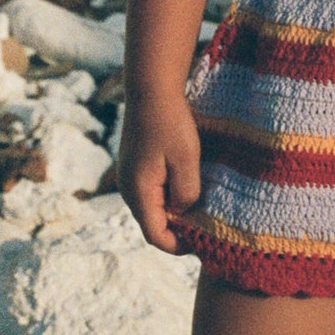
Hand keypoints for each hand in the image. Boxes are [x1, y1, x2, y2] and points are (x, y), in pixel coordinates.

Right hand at [116, 88, 201, 251]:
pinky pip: (152, 191)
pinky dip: (168, 195)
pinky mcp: (135, 165)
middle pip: (153, 223)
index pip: (155, 236)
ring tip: (200, 205)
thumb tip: (183, 212)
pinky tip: (187, 184)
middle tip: (206, 226)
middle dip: (178, 229)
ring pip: (153, 207)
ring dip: (174, 211)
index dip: (178, 246)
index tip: (202, 243)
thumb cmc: (170, 122)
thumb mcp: (186, 160)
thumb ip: (186, 193)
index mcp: (138, 193)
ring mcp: (129, 176)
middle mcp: (128, 189)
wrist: (151, 88)